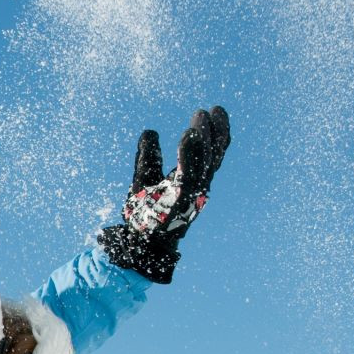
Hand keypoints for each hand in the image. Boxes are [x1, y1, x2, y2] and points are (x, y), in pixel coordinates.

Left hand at [97, 105, 230, 282]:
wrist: (137, 244)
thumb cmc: (143, 215)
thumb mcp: (143, 178)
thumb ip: (147, 156)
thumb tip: (150, 132)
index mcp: (191, 182)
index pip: (211, 155)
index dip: (216, 133)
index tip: (214, 112)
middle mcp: (196, 188)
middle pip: (213, 156)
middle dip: (215, 132)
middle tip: (211, 110)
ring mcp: (190, 195)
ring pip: (204, 162)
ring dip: (204, 137)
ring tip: (200, 116)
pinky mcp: (180, 201)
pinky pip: (189, 173)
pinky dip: (190, 153)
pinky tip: (189, 134)